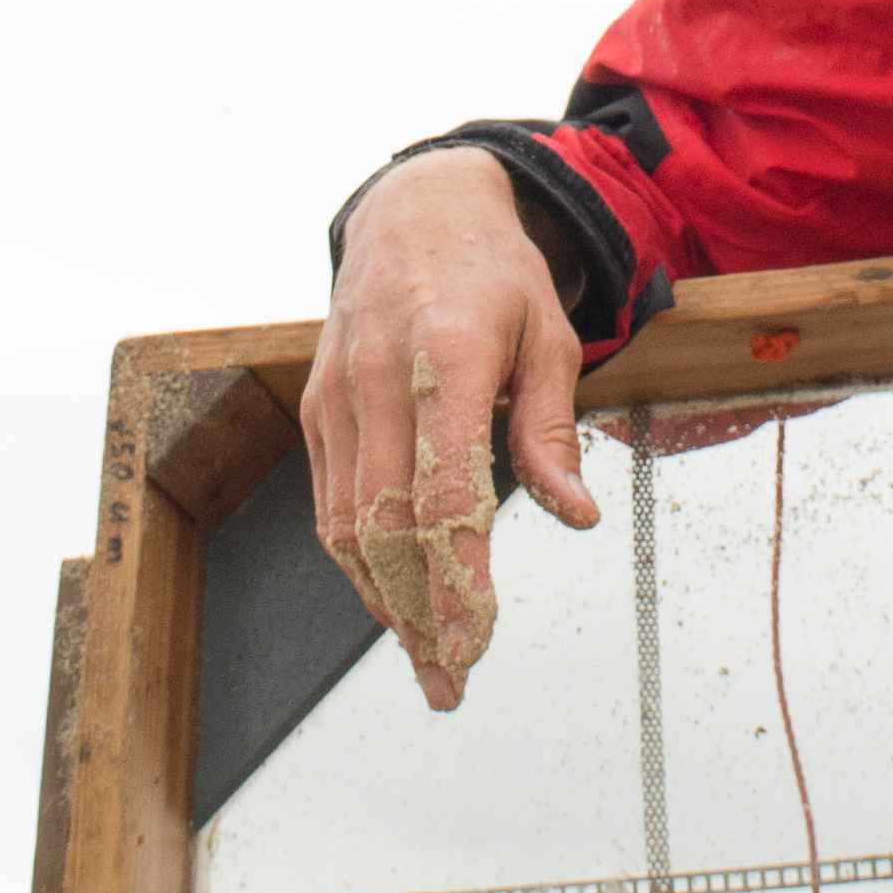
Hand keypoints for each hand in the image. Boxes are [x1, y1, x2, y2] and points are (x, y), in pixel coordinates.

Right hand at [300, 149, 601, 705]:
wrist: (414, 212)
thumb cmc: (494, 278)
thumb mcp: (549, 337)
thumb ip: (553, 430)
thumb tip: (575, 516)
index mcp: (448, 357)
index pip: (444, 494)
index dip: (457, 578)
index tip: (476, 640)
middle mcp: (379, 380)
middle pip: (388, 528)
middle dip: (419, 616)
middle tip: (450, 681)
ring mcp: (338, 396)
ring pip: (348, 526)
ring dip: (385, 603)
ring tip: (426, 661)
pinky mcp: (317, 409)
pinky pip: (331, 504)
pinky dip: (359, 563)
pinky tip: (393, 602)